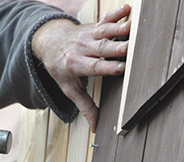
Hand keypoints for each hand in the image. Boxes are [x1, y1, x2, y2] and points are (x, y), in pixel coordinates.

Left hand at [32, 4, 131, 131]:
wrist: (49, 42)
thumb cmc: (61, 67)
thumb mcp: (69, 88)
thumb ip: (85, 106)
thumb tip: (96, 127)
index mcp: (77, 64)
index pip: (94, 67)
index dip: (108, 67)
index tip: (123, 68)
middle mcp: (82, 48)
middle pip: (102, 48)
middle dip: (117, 47)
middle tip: (132, 48)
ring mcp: (89, 35)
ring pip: (105, 32)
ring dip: (120, 29)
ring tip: (135, 28)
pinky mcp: (94, 26)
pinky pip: (105, 19)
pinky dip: (116, 13)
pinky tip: (128, 9)